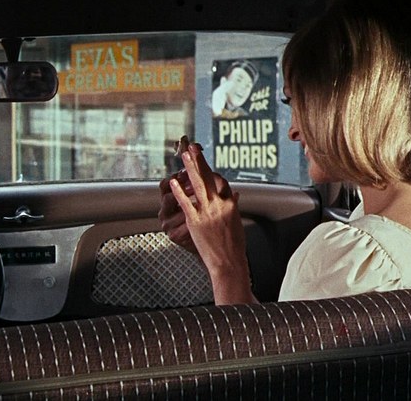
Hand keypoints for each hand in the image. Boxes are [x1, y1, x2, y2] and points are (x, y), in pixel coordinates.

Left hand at [158, 136, 230, 250]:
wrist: (230, 263)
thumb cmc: (234, 246)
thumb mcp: (237, 222)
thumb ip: (233, 206)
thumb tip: (234, 194)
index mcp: (229, 204)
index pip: (218, 180)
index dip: (208, 168)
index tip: (201, 158)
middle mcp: (220, 205)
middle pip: (208, 177)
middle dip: (199, 161)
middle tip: (192, 147)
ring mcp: (208, 212)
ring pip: (198, 185)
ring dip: (190, 168)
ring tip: (184, 156)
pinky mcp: (196, 222)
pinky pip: (186, 203)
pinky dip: (179, 192)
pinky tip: (173, 182)